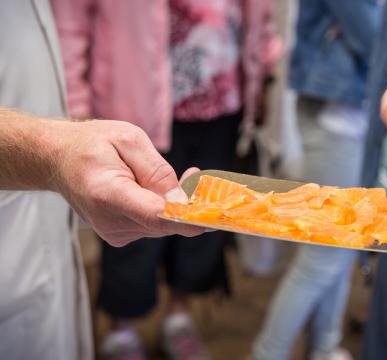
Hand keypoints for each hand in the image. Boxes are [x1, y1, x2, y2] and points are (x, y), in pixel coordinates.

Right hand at [50, 120, 203, 245]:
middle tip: (194, 175)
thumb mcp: (129, 140)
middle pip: (166, 222)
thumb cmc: (93, 144)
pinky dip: (163, 209)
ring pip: (164, 224)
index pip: (157, 216)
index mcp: (108, 194)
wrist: (57, 160)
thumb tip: (182, 200)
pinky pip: (155, 224)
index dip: (189, 217)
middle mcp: (110, 221)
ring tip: (162, 175)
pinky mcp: (120, 236)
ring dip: (174, 204)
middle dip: (187, 203)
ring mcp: (115, 233)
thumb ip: (158, 171)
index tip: (215, 215)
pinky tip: (154, 189)